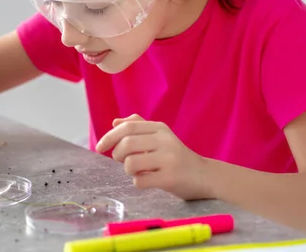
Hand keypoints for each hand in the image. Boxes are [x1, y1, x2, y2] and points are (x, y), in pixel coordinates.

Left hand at [96, 115, 210, 199]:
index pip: (128, 127)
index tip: (100, 147)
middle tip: (121, 161)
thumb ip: (139, 127)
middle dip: (117, 154)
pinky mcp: (171, 178)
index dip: (110, 136)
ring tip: (138, 171)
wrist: (205, 176)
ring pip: (130, 163)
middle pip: (126, 144)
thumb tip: (115, 122)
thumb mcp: (161, 137)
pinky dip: (138, 182)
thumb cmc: (177, 157)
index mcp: (160, 128)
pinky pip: (140, 181)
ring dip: (128, 170)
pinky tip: (148, 181)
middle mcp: (165, 140)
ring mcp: (169, 159)